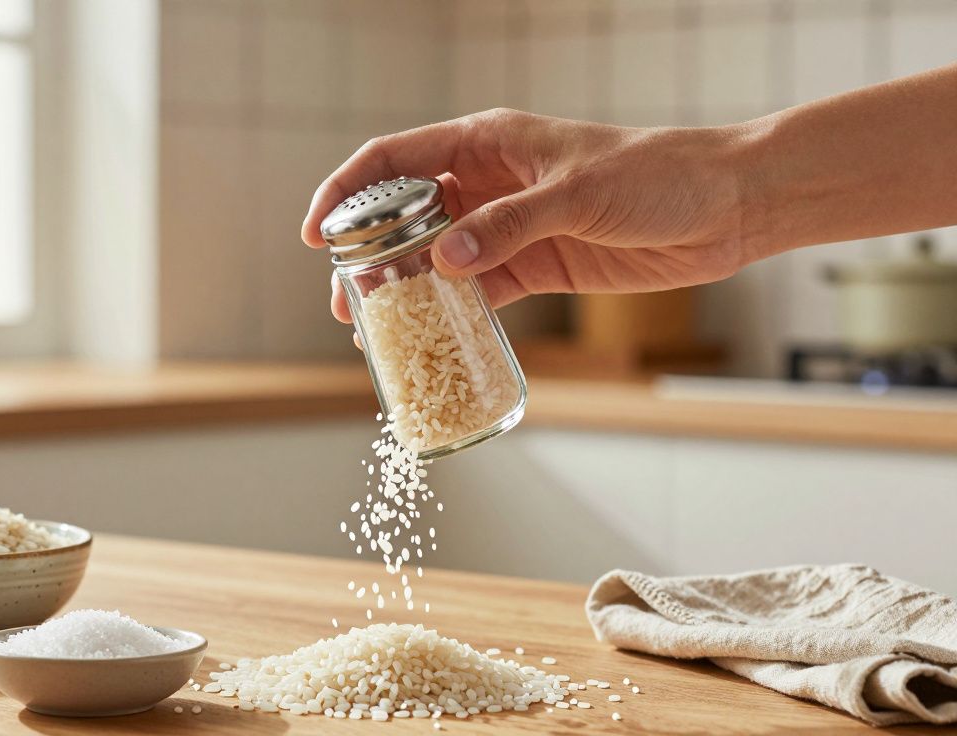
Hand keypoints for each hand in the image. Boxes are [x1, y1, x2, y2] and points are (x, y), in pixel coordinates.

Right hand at [302, 109, 761, 323]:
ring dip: (403, 290)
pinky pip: (476, 290)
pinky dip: (450, 312)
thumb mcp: (578, 193)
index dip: (348, 193)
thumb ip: (510, 226)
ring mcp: (508, 227)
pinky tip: (429, 336)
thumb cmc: (658, 174)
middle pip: (405, 215)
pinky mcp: (534, 266)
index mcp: (488, 141)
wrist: (725, 207)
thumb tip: (445, 261)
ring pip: (435, 258)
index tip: (317, 235)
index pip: (395, 160)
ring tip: (373, 328)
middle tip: (344, 301)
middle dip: (367, 255)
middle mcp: (488, 182)